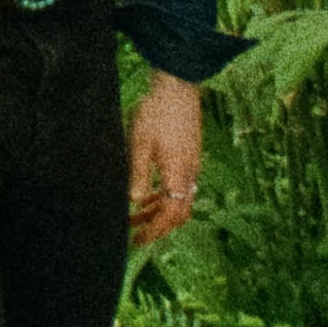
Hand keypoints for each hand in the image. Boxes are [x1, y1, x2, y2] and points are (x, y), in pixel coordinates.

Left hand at [128, 74, 202, 247]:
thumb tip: (135, 202)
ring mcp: (192, 165)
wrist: (177, 87)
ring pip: (180, 200)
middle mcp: (190, 173)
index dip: (155, 230)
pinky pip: (180, 187)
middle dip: (158, 227)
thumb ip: (138, 174)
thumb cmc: (156, 112)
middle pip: (179, 213)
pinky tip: (149, 193)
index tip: (137, 240)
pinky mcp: (190, 156)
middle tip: (136, 233)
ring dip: (159, 211)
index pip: (171, 215)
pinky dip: (165, 196)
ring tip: (136, 215)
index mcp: (178, 173)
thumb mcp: (139, 143)